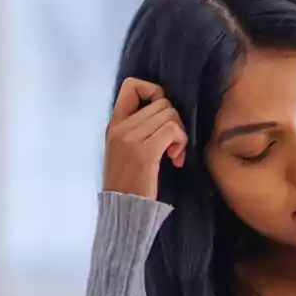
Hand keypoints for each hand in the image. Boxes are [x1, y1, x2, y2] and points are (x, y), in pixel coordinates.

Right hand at [102, 77, 187, 199]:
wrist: (123, 209)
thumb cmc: (129, 183)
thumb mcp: (125, 149)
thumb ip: (138, 129)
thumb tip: (165, 111)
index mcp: (114, 124)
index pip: (131, 85)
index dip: (154, 92)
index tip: (161, 116)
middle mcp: (120, 127)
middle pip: (161, 101)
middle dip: (174, 120)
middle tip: (173, 145)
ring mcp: (130, 138)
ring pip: (170, 113)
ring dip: (180, 133)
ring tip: (174, 155)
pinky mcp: (144, 152)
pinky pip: (172, 130)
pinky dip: (181, 142)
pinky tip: (175, 160)